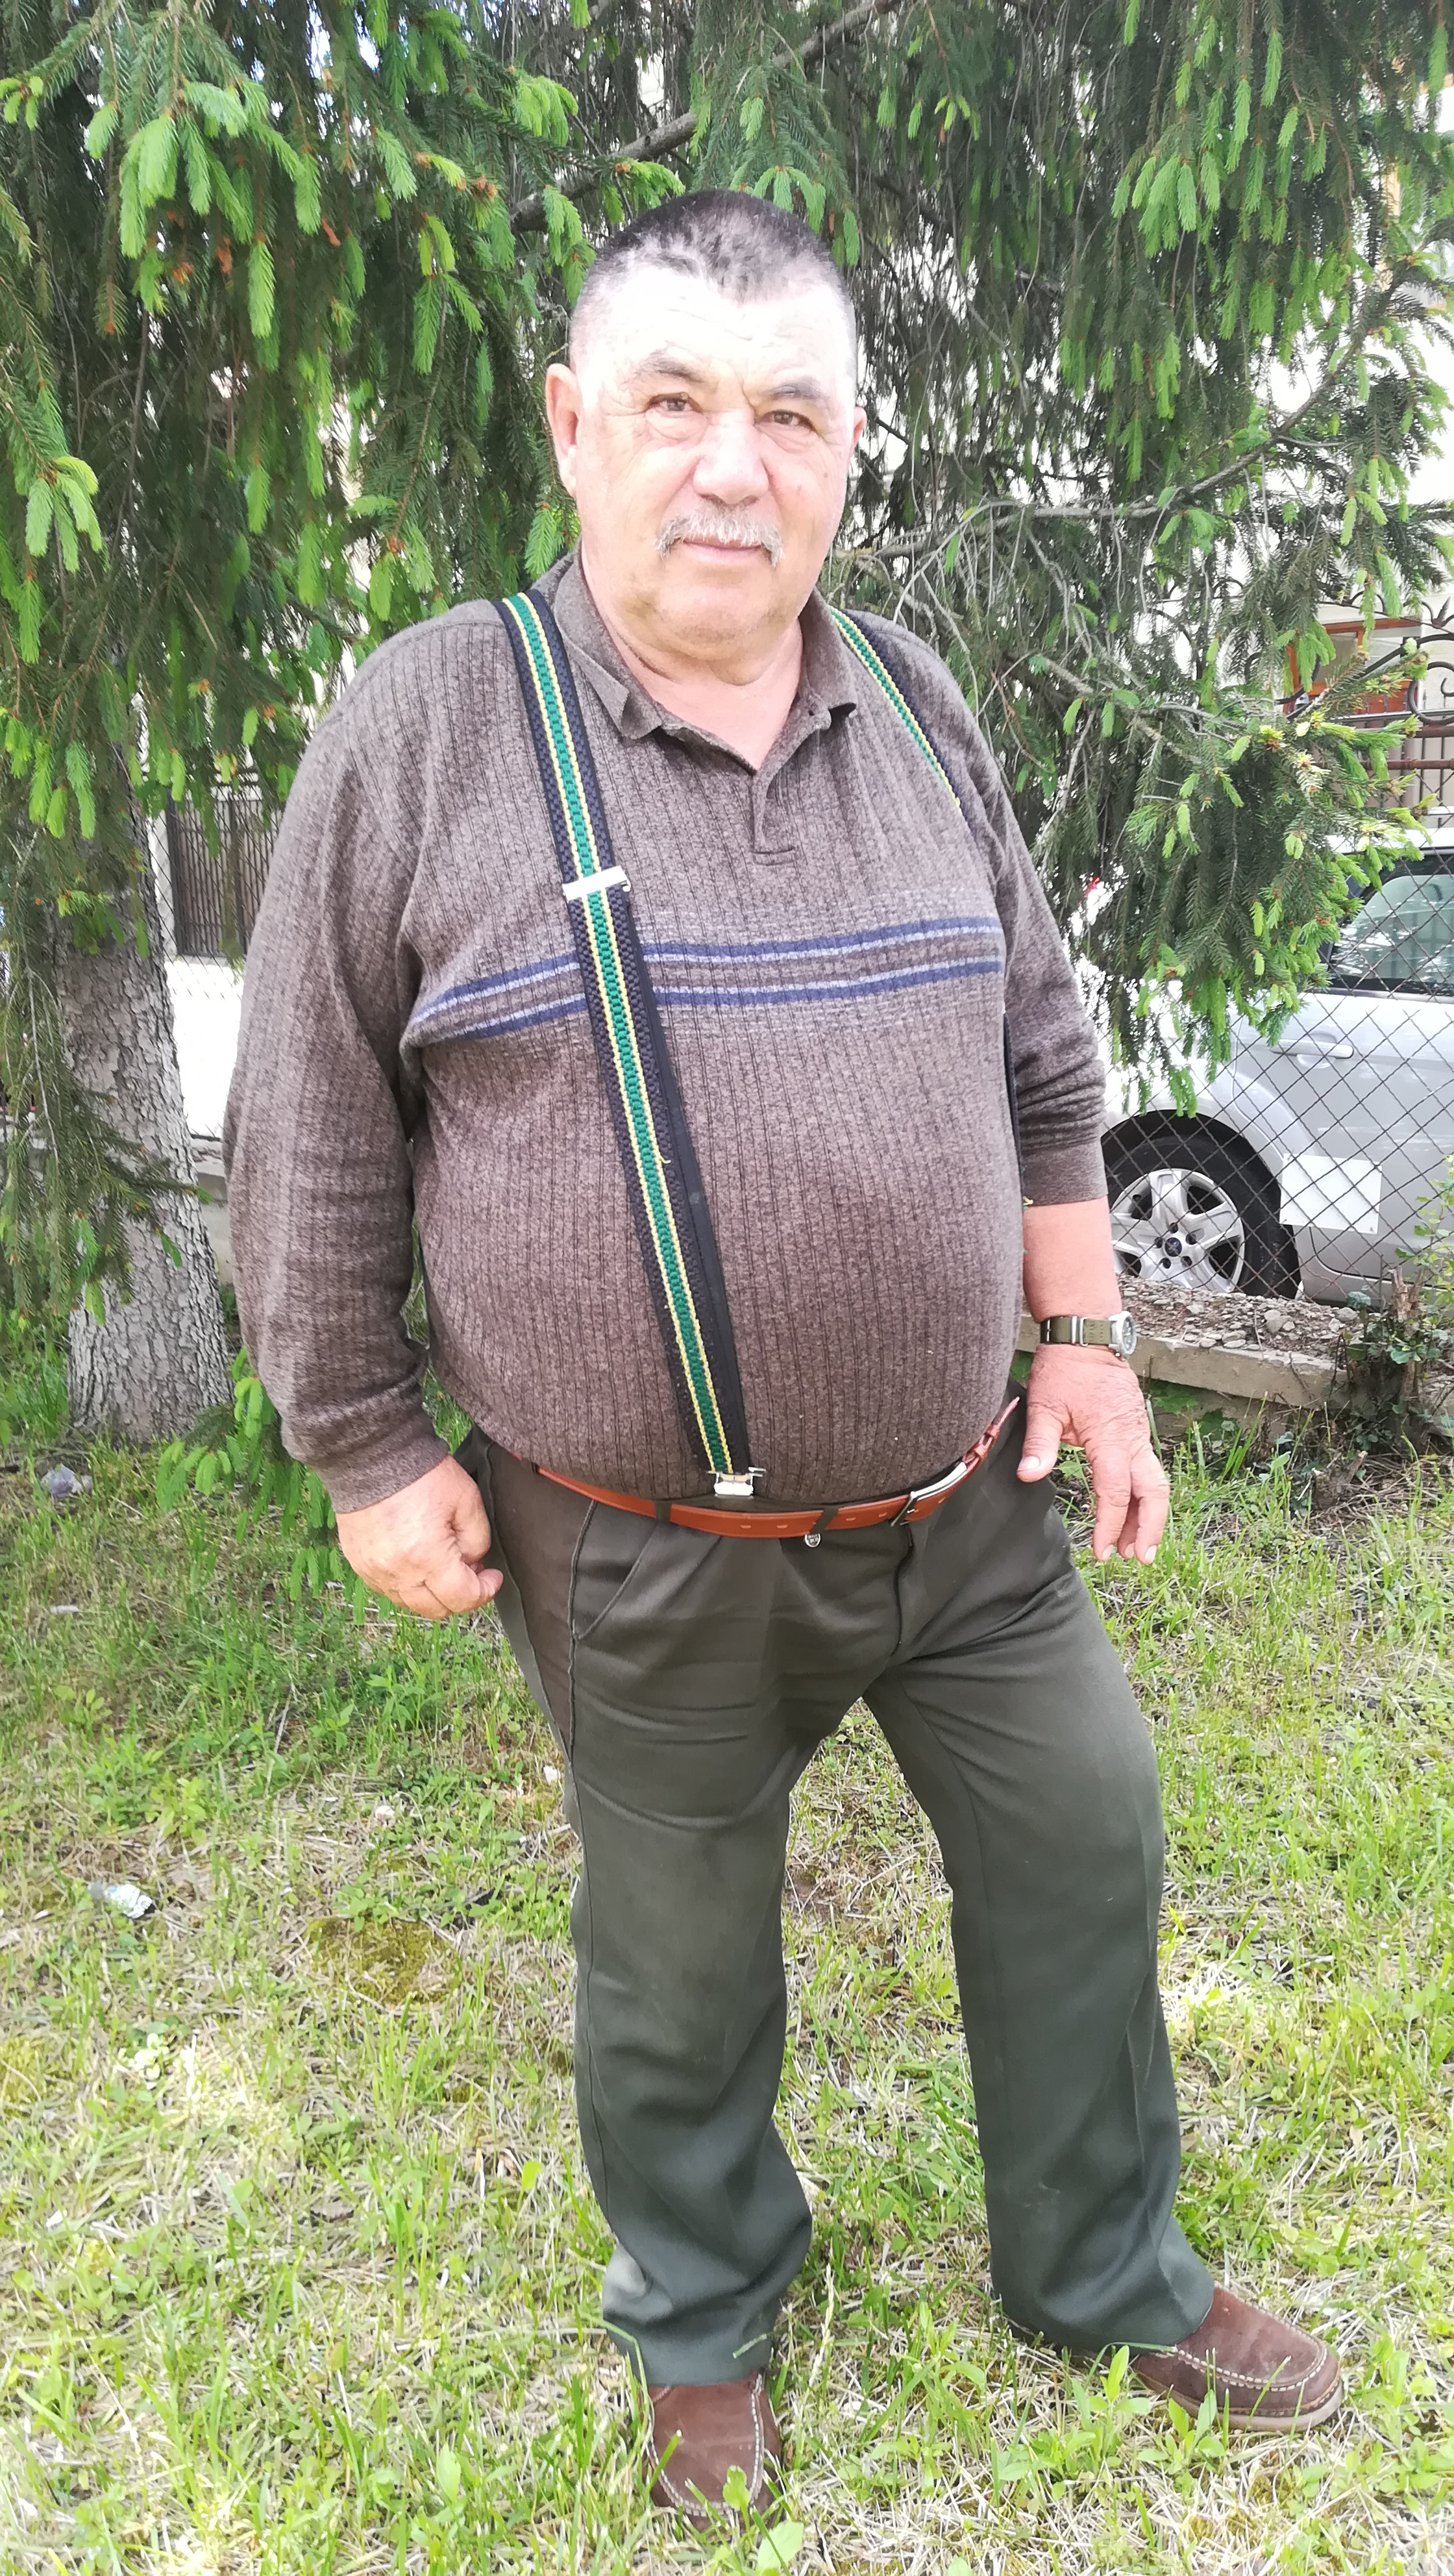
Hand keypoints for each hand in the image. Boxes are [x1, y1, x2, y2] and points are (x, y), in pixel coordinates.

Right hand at [335, 1455, 502, 1618]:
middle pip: (437, 1609)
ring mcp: (374, 1572)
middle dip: (460, 1595)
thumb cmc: (421, 1474)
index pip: (462, 1599)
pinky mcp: (359, 1565)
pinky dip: (408, 1582)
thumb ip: (477, 1540)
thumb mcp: (467, 1500)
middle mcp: (397, 1573)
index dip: (485, 1591)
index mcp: (427, 1557)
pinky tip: (417, 1558)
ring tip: (442, 1561)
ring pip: (412, 1603)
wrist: (373, 1455)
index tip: (492, 1577)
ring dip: (433, 1591)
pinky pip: (389, 1589)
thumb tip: (473, 1564)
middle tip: (470, 1568)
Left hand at [1017, 1344, 1167, 1564]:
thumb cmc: (1063, 1370)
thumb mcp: (1044, 1406)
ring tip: (1132, 1546)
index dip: (1109, 1524)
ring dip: (1146, 1516)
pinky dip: (1141, 1496)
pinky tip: (1129, 1513)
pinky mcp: (1136, 1431)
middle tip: (1137, 1558)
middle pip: (1153, 1492)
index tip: (1100, 1551)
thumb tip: (1028, 1476)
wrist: (1085, 1337)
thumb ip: (1040, 1444)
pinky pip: (1146, 1470)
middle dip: (1148, 1528)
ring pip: (1154, 1483)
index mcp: (1110, 1436)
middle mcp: (1132, 1438)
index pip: (1116, 1491)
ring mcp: (1138, 1434)